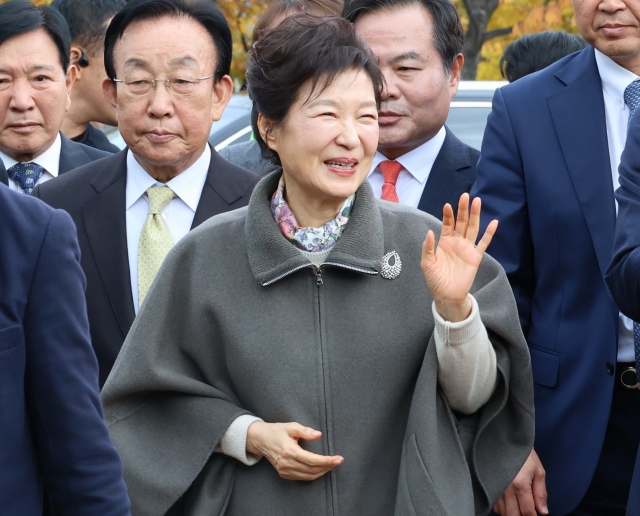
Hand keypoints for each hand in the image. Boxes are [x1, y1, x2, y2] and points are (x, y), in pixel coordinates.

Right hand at [246, 421, 343, 480]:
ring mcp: (284, 470)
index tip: (338, 458)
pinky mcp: (284, 474)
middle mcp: (287, 463)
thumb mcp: (291, 426)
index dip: (327, 461)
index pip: (312, 460)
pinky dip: (313, 475)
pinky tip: (320, 469)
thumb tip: (319, 435)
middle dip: (327, 466)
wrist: (260, 439)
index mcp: (289, 451)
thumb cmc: (277, 431)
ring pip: (308, 476)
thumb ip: (305, 431)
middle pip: (312, 470)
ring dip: (322, 472)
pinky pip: (302, 478)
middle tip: (338, 461)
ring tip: (331, 464)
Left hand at [422, 193, 497, 321]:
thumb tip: (430, 231)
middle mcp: (457, 242)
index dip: (448, 215)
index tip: (447, 205)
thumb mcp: (427, 263)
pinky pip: (483, 243)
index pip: (447, 224)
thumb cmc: (435, 279)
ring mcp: (467, 249)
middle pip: (462, 222)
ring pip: (473, 228)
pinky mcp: (476, 257)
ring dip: (475, 215)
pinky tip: (494, 222)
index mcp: (444, 242)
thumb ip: (428, 247)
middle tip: (465, 196)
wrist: (446, 295)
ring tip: (477, 201)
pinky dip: (489, 233)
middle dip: (463, 209)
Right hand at [494, 449, 547, 515]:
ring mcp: (496, 488)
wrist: (505, 440)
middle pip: (513, 515)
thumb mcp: (538, 471)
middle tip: (529, 512)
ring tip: (520, 507)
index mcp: (520, 485)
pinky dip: (503, 509)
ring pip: (503, 512)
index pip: (528, 512)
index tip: (537, 515)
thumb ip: (541, 493)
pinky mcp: (490, 486)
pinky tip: (510, 504)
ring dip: (512, 514)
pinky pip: (495, 505)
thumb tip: (543, 511)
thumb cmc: (524, 454)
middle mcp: (506, 489)